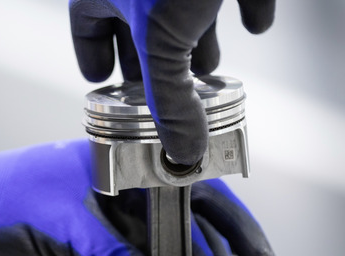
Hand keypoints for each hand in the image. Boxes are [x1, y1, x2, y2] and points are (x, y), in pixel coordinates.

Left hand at [0, 139, 276, 255]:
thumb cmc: (1, 195)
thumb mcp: (57, 221)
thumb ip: (104, 251)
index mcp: (121, 162)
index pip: (189, 185)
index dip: (227, 218)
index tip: (252, 250)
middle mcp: (123, 184)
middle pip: (184, 214)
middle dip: (218, 247)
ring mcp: (110, 211)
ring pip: (163, 238)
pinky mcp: (94, 236)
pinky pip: (136, 255)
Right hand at [70, 0, 274, 164]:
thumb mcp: (163, 39)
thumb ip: (171, 101)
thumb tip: (182, 152)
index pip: (87, 27)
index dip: (94, 57)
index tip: (103, 81)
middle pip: (138, 23)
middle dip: (155, 58)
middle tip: (161, 88)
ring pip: (183, 4)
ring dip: (198, 37)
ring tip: (206, 66)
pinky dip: (245, 4)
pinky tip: (257, 22)